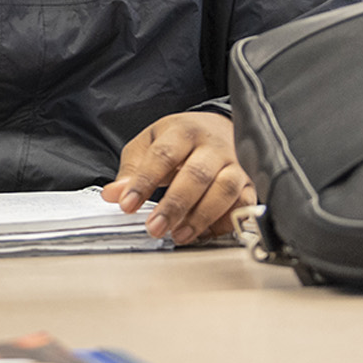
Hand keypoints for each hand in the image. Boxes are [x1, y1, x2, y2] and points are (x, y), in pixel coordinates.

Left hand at [102, 112, 254, 243]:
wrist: (220, 127)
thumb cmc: (182, 139)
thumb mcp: (150, 143)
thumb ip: (132, 169)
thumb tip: (113, 194)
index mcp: (184, 132)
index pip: (163, 156)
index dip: (144, 182)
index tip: (127, 205)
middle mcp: (213, 147)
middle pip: (196, 176)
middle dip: (174, 206)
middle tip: (154, 228)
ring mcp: (236, 165)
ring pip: (224, 191)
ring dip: (200, 217)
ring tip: (178, 235)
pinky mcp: (250, 184)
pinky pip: (243, 206)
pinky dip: (224, 223)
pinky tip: (204, 233)